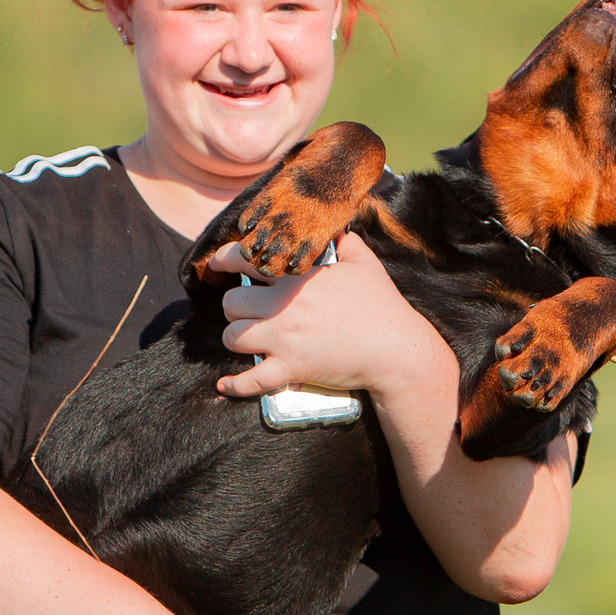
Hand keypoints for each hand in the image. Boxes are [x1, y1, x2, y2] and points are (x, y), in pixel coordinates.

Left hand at [212, 233, 450, 404]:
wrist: (396, 349)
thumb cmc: (382, 306)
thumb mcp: (366, 263)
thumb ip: (347, 242)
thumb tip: (338, 229)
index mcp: (298, 278)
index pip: (245, 259)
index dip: (224, 259)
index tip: (219, 263)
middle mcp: (283, 307)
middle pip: (231, 303)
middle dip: (236, 306)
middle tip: (247, 310)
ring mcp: (284, 340)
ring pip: (232, 338)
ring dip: (236, 338)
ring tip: (247, 339)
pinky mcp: (291, 370)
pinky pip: (251, 381)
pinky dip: (234, 385)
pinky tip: (224, 385)